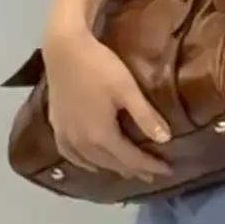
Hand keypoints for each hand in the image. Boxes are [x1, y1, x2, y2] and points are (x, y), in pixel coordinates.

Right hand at [41, 27, 171, 181]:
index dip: (150, 166)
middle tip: (152, 173)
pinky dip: (86, 163)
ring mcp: (66, 137)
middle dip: (134, 169)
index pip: (131, 159)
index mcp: (102, 136)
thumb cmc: (100, 66)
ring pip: (92, 162)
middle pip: (112, 164)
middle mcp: (82, 143)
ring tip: (128, 170)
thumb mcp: (127, 89)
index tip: (168, 170)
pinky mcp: (56, 127)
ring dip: (112, 168)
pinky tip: (91, 163)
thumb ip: (145, 116)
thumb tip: (165, 139)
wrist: (64, 49)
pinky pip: (72, 156)